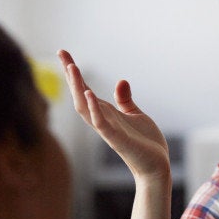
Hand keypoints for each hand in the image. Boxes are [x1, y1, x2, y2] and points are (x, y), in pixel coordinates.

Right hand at [57, 50, 169, 184]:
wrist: (156, 166)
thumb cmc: (145, 143)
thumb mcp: (135, 115)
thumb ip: (125, 100)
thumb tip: (121, 80)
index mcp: (107, 113)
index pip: (85, 90)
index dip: (74, 73)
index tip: (64, 54)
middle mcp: (103, 120)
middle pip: (80, 95)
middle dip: (71, 75)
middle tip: (61, 52)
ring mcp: (108, 130)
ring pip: (86, 107)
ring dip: (78, 88)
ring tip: (72, 67)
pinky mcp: (117, 140)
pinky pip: (100, 123)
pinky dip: (93, 109)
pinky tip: (88, 94)